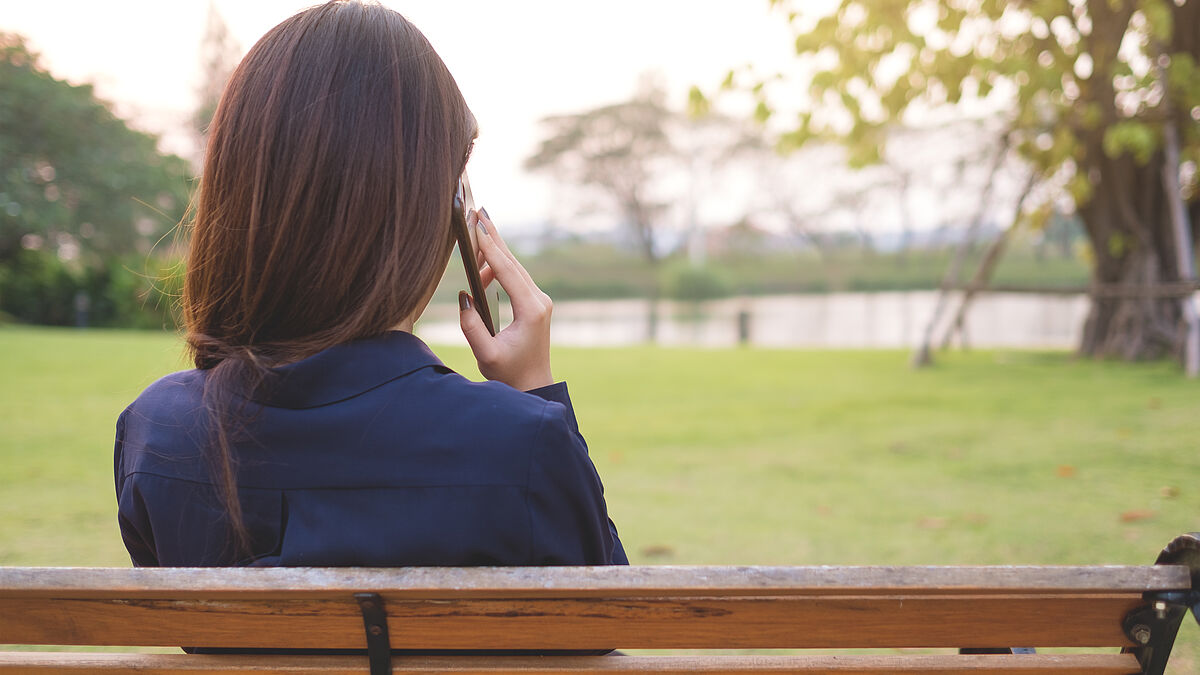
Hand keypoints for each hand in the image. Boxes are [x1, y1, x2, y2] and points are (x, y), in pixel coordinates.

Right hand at [459, 208, 554, 390]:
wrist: (533, 384)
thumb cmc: (510, 373)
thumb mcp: (486, 355)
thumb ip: (472, 328)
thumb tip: (463, 298)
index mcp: (531, 311)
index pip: (507, 272)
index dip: (490, 249)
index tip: (477, 227)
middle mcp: (540, 300)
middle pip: (513, 262)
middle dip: (494, 237)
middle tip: (478, 211)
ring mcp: (539, 299)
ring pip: (514, 267)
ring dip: (494, 250)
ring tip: (473, 234)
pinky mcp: (535, 302)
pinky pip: (515, 276)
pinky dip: (498, 266)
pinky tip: (481, 264)